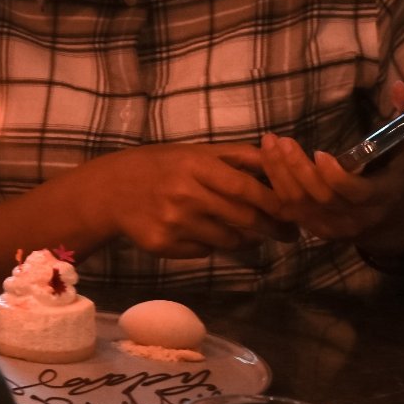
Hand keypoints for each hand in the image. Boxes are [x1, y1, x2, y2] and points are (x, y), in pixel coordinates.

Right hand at [80, 142, 289, 257]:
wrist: (110, 191)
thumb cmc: (161, 166)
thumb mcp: (196, 152)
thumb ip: (238, 156)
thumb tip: (279, 157)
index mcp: (195, 166)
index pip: (245, 188)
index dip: (274, 202)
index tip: (293, 211)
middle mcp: (184, 195)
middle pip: (242, 218)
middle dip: (271, 227)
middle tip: (288, 232)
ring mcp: (173, 223)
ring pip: (227, 240)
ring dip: (247, 240)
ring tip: (254, 235)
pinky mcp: (164, 245)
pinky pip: (205, 251)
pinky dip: (216, 245)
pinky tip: (211, 234)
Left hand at [259, 81, 403, 245]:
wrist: (390, 221)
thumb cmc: (398, 174)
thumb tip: (399, 85)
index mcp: (381, 197)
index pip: (355, 193)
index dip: (336, 177)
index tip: (319, 153)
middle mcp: (356, 218)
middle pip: (321, 199)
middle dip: (298, 170)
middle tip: (281, 142)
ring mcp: (332, 227)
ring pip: (300, 206)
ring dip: (280, 175)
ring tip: (268, 145)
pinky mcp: (314, 230)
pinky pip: (288, 213)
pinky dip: (274, 188)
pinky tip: (266, 162)